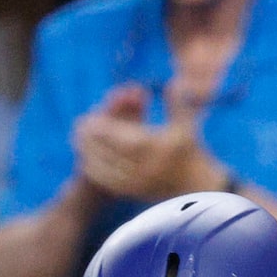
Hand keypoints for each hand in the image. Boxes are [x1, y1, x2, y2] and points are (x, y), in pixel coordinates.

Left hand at [72, 88, 227, 200]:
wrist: (199, 187)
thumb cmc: (191, 151)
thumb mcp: (186, 126)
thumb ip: (179, 103)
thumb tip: (174, 82)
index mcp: (159, 149)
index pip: (122, 138)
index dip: (103, 129)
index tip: (90, 119)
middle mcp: (148, 167)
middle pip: (109, 153)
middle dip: (90, 140)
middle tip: (77, 127)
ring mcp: (140, 183)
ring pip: (105, 168)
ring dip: (88, 154)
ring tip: (78, 140)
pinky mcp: (135, 194)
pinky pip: (108, 183)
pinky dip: (95, 170)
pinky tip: (86, 160)